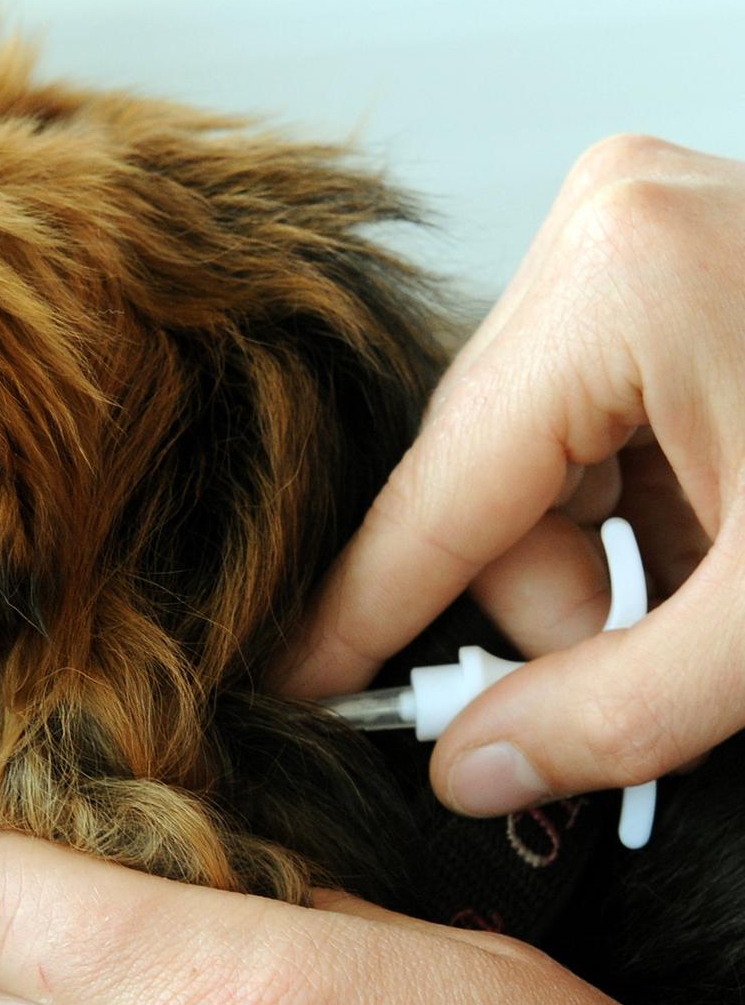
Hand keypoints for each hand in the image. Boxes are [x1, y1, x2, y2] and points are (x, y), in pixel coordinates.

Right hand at [279, 135, 744, 815]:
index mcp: (619, 287)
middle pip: (483, 486)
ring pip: (526, 467)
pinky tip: (703, 541)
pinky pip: (578, 431)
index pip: (438, 500)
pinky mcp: (657, 273)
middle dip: (552, 606)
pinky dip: (629, 519)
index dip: (362, 615)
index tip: (300, 680)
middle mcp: (606, 239)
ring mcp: (630, 244)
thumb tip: (474, 766)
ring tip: (704, 593)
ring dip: (598, 568)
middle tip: (635, 665)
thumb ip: (612, 716)